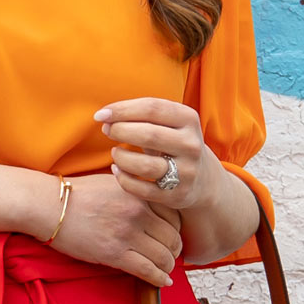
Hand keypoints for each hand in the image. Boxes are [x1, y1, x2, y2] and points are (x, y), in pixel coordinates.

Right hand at [53, 170, 181, 286]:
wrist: (49, 205)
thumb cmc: (77, 194)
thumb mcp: (114, 182)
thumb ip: (136, 191)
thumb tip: (152, 205)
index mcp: (139, 193)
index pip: (175, 215)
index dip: (177, 229)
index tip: (172, 236)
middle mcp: (138, 212)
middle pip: (173, 237)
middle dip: (175, 250)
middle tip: (171, 256)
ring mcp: (127, 233)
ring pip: (164, 256)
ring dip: (168, 266)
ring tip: (165, 270)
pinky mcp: (114, 254)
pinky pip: (147, 270)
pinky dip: (159, 279)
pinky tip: (163, 282)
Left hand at [97, 98, 217, 211]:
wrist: (202, 179)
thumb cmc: (172, 143)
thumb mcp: (167, 123)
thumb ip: (141, 116)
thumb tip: (104, 115)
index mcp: (189, 119)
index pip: (152, 108)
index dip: (122, 109)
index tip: (100, 114)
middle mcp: (191, 145)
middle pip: (148, 134)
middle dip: (120, 130)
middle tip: (106, 130)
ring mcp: (186, 172)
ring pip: (144, 165)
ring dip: (121, 157)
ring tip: (114, 152)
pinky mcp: (176, 194)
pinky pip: (141, 189)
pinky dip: (123, 179)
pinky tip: (117, 170)